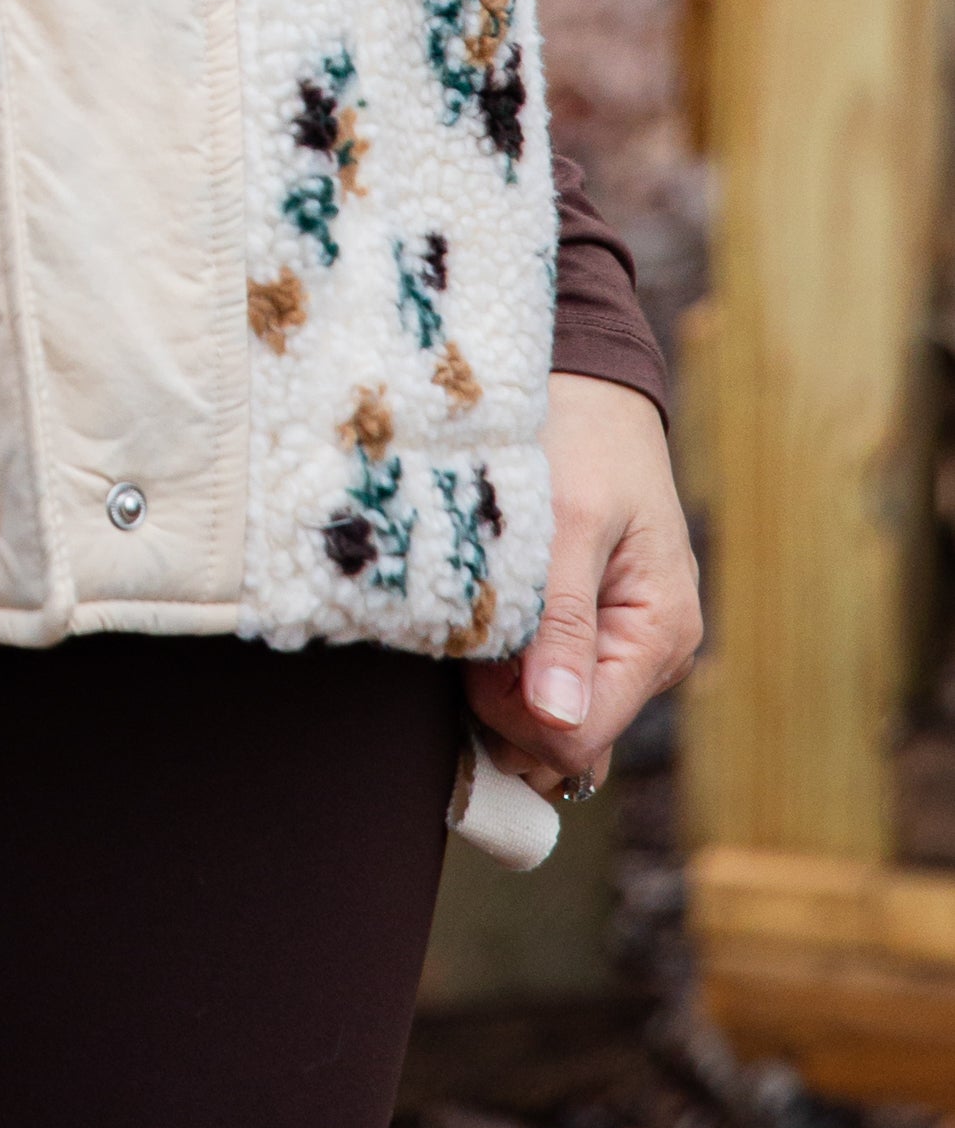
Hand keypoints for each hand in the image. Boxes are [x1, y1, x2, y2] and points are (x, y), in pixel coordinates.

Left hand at [467, 372, 700, 802]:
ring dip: (500, 690)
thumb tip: (558, 721)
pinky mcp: (596, 634)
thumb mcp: (567, 519)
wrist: (589, 386)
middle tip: (469, 625)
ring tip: (479, 613)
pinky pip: (549, 689)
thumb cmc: (581, 437)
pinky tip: (488, 625)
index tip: (474, 650)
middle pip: (561, 742)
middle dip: (501, 704)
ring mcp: (624, 649)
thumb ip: (561, 620)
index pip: (578, 738)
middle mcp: (651, 656)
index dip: (511, 711)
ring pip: (551, 722)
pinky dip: (508, 673)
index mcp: (658, 635)